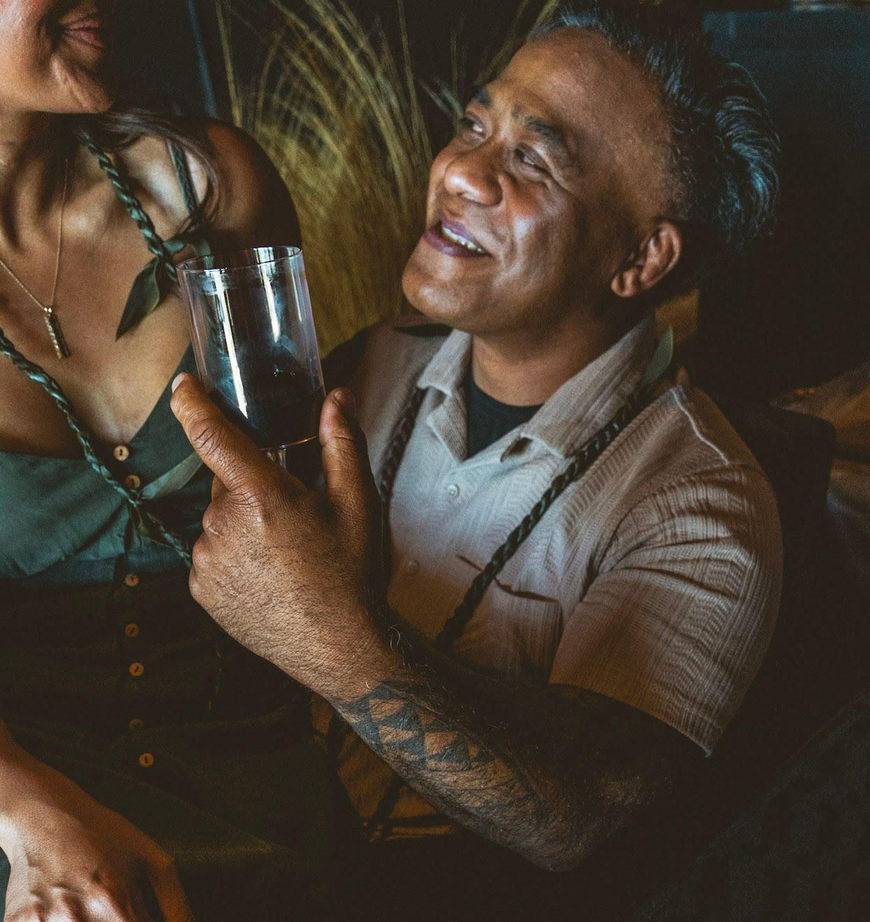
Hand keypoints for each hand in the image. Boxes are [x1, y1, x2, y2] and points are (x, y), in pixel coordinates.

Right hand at [0, 745, 193, 921]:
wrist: (44, 816)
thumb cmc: (103, 834)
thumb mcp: (150, 857)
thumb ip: (175, 901)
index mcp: (114, 902)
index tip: (140, 915)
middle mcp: (77, 918)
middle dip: (118, 921)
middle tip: (114, 905)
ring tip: (88, 898)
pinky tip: (65, 904)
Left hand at [170, 374, 395, 700]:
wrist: (336, 645)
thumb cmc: (350, 572)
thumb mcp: (358, 502)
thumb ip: (342, 442)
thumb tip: (337, 397)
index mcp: (261, 496)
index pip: (212, 435)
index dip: (192, 403)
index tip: (183, 384)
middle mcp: (223, 525)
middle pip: (226, 483)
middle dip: (252, 486)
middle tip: (292, 515)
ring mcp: (207, 560)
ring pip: (218, 520)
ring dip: (242, 522)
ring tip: (284, 553)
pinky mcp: (200, 589)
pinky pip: (210, 554)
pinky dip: (231, 554)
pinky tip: (266, 573)